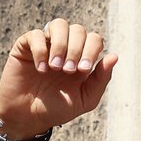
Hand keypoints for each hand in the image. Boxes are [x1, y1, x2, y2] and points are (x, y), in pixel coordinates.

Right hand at [0, 19, 116, 140]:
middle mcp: (66, 47)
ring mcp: (46, 44)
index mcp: (83, 58)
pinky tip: (41, 69)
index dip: (92, 50)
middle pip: (78, 30)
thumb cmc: (59, 108)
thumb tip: (114, 56)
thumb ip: (101, 78)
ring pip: (59, 24)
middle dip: (76, 49)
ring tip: (56, 67)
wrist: (29, 116)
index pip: (94, 39)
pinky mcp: (25, 46)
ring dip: (60, 45)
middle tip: (68, 70)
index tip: (83, 70)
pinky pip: (36, 35)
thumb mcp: (86, 98)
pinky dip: (40, 50)